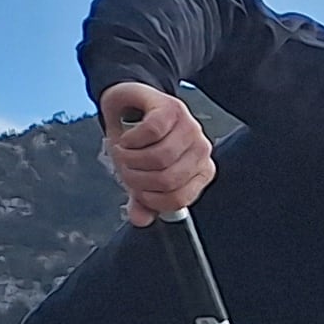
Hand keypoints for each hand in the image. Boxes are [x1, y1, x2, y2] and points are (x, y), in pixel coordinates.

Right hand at [99, 82, 213, 223]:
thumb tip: (140, 220)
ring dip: (130, 158)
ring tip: (122, 152)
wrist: (131, 102)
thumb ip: (143, 199)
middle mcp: (201, 151)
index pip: (178, 200)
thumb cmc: (140, 140)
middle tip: (124, 168)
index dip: (151, 199)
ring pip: (160, 157)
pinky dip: (132, 139)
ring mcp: (190, 128)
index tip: (136, 190)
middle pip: (167, 179)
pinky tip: (126, 138)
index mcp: (200, 172)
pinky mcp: (173, 109)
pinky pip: (152, 132)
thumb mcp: (142, 174)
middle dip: (136, 178)